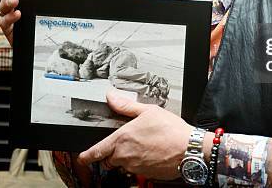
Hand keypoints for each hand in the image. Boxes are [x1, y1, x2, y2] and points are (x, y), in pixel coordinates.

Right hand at [0, 0, 82, 44]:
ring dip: (7, 2)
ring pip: (3, 7)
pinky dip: (9, 17)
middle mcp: (21, 5)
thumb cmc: (52, 24)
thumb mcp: (62, 8)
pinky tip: (17, 14)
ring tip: (15, 0)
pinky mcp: (11, 30)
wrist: (46, 47)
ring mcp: (13, 17)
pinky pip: (4, 22)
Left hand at [78, 91, 199, 179]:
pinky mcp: (145, 174)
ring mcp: (135, 167)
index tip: (82, 156)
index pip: (96, 151)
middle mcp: (125, 156)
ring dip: (127, 157)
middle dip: (111, 154)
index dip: (86, 155)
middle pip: (109, 159)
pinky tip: (151, 152)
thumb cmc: (171, 131)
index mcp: (122, 139)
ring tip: (143, 146)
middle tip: (123, 144)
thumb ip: (126, 106)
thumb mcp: (148, 111)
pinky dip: (140, 162)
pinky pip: (137, 169)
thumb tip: (112, 97)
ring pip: (123, 164)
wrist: (188, 150)